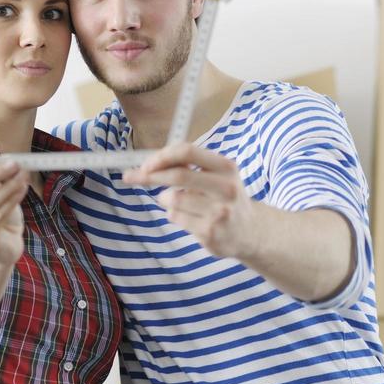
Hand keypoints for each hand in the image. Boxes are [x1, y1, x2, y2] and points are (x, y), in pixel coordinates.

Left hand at [124, 142, 259, 260]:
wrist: (251, 232)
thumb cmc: (225, 198)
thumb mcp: (218, 176)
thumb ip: (190, 166)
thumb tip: (151, 162)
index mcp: (226, 168)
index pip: (188, 151)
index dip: (163, 155)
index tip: (146, 163)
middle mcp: (225, 188)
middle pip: (178, 175)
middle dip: (150, 175)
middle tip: (132, 176)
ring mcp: (218, 212)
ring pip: (173, 199)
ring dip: (165, 199)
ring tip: (176, 202)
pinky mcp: (209, 232)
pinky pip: (176, 217)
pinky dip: (174, 214)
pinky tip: (189, 217)